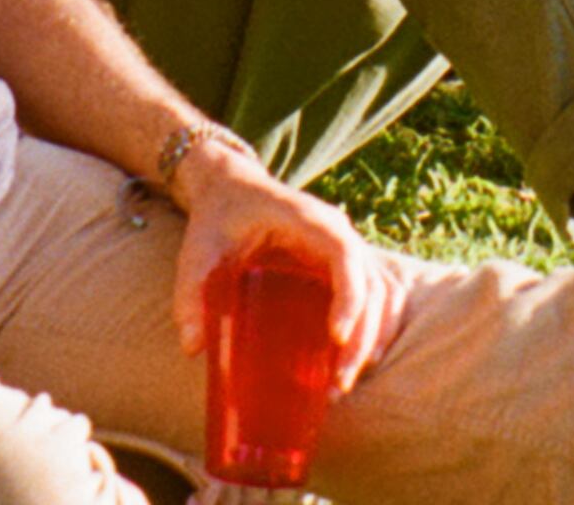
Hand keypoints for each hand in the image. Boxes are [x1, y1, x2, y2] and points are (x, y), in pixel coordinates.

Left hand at [167, 142, 411, 399]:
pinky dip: (378, 327)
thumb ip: (190, 293)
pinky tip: (361, 362)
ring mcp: (345, 247)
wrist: (232, 190)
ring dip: (374, 337)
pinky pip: (377, 293)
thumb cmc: (218, 218)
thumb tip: (192, 348)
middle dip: (363, 336)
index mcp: (307, 219)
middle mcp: (336, 231)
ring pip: (382, 291)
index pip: (345, 254)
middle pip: (372, 282)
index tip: (336, 339)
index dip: (349, 296)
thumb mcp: (198, 251)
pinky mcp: (344, 264)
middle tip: (339, 384)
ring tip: (345, 382)